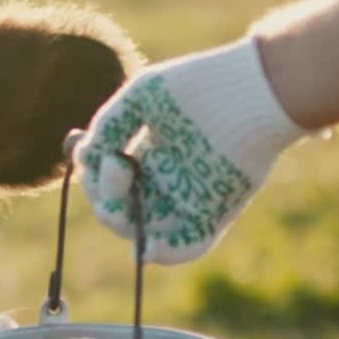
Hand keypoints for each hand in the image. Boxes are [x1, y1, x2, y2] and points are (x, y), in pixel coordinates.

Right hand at [74, 38, 305, 263]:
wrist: (254, 89)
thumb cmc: (200, 85)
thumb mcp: (142, 97)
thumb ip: (108, 126)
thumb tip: (84, 160)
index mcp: (149, 155)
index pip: (109, 183)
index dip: (94, 176)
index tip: (95, 151)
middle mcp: (166, 181)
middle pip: (120, 211)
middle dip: (104, 197)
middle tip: (116, 167)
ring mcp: (190, 199)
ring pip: (146, 231)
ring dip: (124, 223)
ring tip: (124, 197)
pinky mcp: (216, 212)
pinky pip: (188, 246)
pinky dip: (166, 253)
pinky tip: (148, 247)